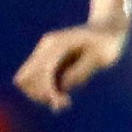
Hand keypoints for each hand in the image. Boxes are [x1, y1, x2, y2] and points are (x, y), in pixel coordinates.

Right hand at [13, 19, 129, 111]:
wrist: (107, 29)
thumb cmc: (107, 43)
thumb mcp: (102, 57)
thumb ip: (82, 71)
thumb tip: (63, 86)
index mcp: (57, 45)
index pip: (41, 73)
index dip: (49, 91)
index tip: (65, 102)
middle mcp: (46, 48)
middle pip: (24, 78)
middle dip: (41, 94)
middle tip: (64, 101)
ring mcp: (44, 53)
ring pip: (26, 81)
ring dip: (42, 94)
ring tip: (64, 100)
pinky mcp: (47, 60)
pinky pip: (36, 81)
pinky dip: (45, 91)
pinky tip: (63, 96)